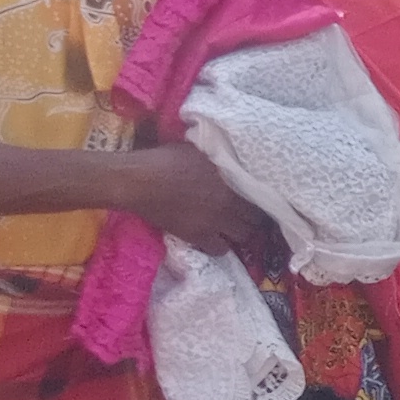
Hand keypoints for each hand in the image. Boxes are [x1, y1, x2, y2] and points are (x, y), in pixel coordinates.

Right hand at [117, 143, 257, 254]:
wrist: (138, 181)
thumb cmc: (166, 159)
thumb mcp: (200, 150)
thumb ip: (220, 158)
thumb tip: (230, 156)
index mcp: (232, 180)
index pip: (261, 196)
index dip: (261, 200)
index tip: (258, 201)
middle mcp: (228, 203)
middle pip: (255, 219)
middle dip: (254, 219)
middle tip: (248, 217)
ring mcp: (213, 222)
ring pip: (242, 236)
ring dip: (240, 233)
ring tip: (234, 229)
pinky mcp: (196, 236)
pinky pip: (219, 249)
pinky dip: (221, 246)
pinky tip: (216, 239)